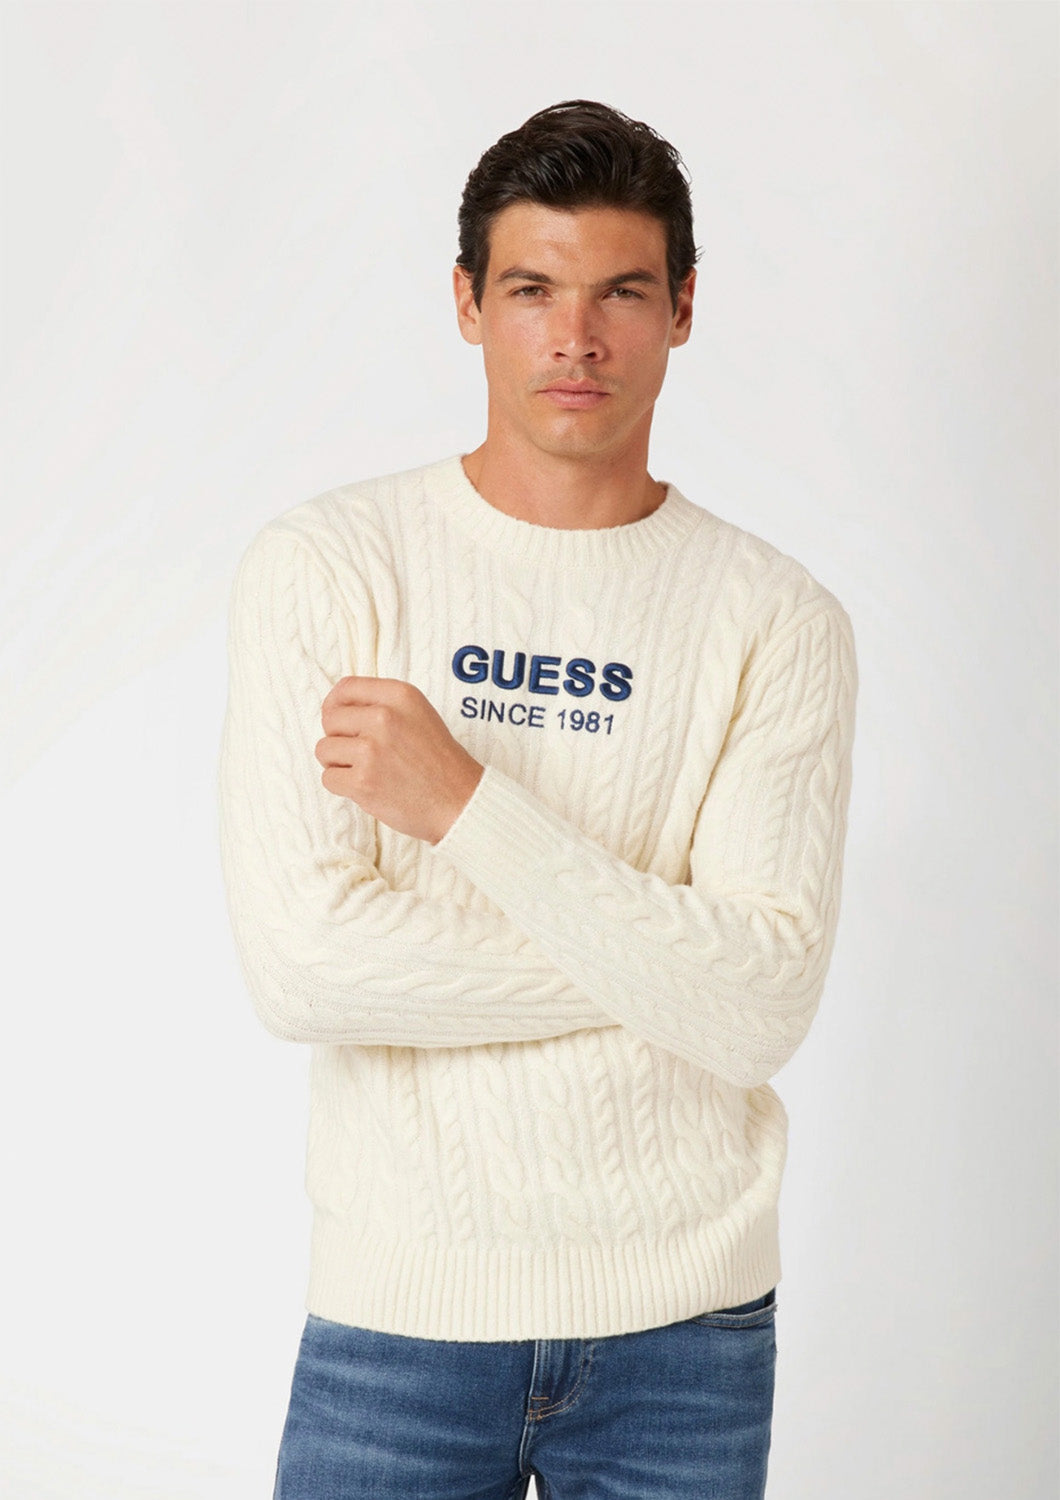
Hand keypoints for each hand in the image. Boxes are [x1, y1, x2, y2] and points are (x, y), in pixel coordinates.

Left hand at [315, 676, 483, 843]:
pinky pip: (328, 778)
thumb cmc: (440, 762)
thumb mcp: (419, 714)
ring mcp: (371, 750)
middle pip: (330, 719)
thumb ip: (383, 704)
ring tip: (364, 770)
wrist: (460, 802)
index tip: (338, 719)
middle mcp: (384, 717)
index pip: (345, 688)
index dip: (335, 704)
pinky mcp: (363, 781)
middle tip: (359, 753)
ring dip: (338, 763)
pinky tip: (367, 787)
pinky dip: (343, 786)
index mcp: (399, 695)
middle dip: (338, 737)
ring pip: (324, 749)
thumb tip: (337, 706)